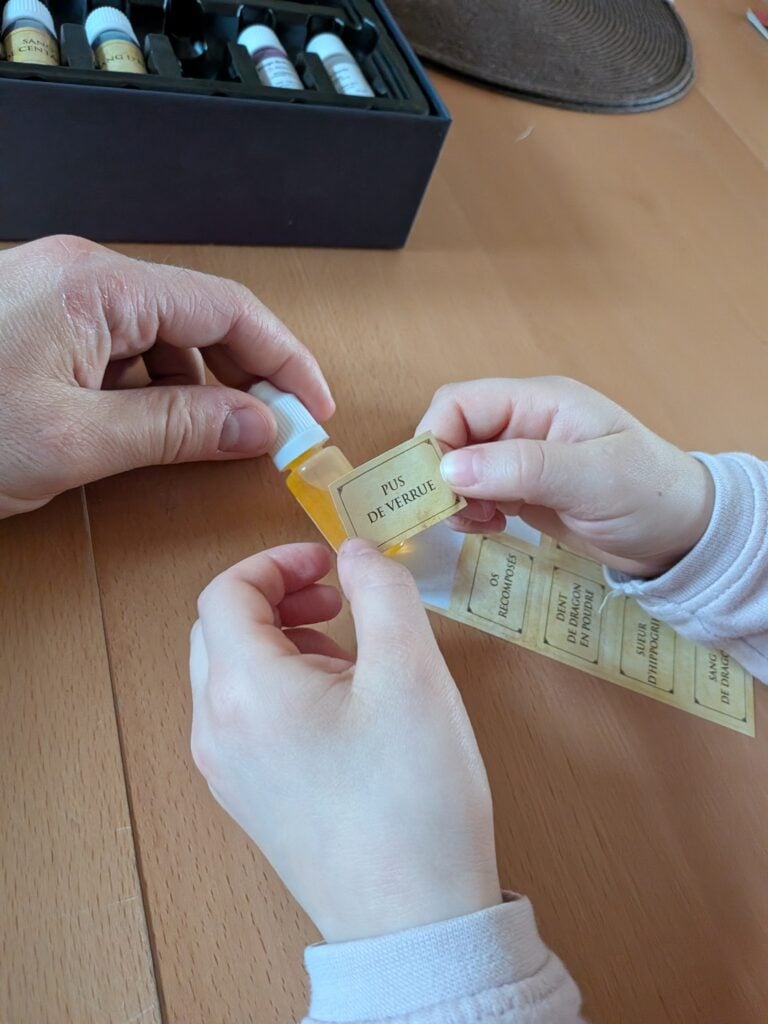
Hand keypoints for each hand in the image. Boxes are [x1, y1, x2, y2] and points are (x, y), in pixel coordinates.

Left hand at [0, 235, 332, 517]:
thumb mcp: (74, 442)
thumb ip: (177, 430)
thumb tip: (258, 426)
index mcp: (97, 287)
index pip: (228, 308)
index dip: (285, 359)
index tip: (315, 407)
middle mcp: (82, 279)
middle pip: (199, 318)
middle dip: (245, 375)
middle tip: (275, 433)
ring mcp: (59, 301)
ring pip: (162, 339)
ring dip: (197, 389)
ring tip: (214, 440)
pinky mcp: (41, 328)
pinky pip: (121, 352)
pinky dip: (152, 392)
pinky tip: (152, 429)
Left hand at [190, 540, 499, 942]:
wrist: (414, 922)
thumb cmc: (413, 792)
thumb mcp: (411, 671)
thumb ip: (381, 590)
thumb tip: (356, 552)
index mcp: (244, 690)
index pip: (225, 593)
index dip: (275, 562)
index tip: (329, 565)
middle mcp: (216, 730)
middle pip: (219, 631)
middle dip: (275, 600)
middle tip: (336, 602)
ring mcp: (227, 772)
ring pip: (230, 675)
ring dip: (279, 642)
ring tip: (348, 655)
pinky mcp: (248, 800)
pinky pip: (243, 719)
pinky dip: (279, 687)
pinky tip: (340, 707)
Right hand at [418, 377, 713, 576]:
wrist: (684, 536)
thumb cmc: (651, 495)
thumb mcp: (592, 479)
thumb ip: (522, 469)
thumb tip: (450, 471)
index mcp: (538, 402)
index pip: (458, 403)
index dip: (436, 440)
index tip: (439, 488)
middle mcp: (523, 423)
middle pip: (451, 434)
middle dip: (441, 474)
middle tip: (457, 513)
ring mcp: (521, 458)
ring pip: (458, 467)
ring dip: (454, 497)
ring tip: (480, 525)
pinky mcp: (523, 489)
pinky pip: (475, 492)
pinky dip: (470, 511)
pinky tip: (491, 528)